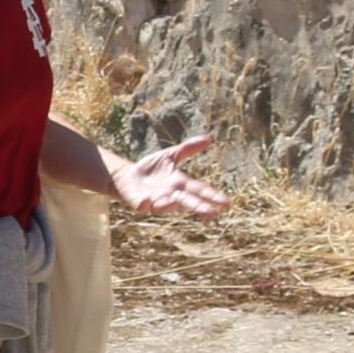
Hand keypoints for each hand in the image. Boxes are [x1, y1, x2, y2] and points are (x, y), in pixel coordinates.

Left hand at [109, 133, 229, 218]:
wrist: (127, 176)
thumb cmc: (151, 168)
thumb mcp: (170, 155)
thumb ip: (188, 149)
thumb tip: (209, 139)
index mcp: (179, 183)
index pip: (198, 189)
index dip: (211, 196)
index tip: (226, 202)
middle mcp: (169, 194)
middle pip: (186, 201)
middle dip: (198, 207)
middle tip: (212, 214)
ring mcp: (154, 199)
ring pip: (164, 205)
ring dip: (169, 205)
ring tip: (175, 202)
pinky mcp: (139, 202)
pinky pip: (142, 205)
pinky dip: (144, 204)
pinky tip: (147, 202)